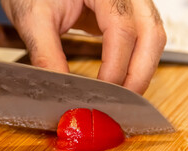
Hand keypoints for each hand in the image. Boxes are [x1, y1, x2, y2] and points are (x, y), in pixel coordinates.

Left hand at [0, 0, 165, 93]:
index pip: (122, 29)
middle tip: (118, 104)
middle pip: (151, 35)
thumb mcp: (34, 18)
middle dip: (138, 75)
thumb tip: (63, 92)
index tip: (99, 93)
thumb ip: (47, 55)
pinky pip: (144, 38)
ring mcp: (132, 1)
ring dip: (141, 71)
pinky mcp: (129, 12)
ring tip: (120, 96)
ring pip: (153, 38)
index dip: (115, 67)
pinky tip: (121, 79)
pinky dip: (136, 62)